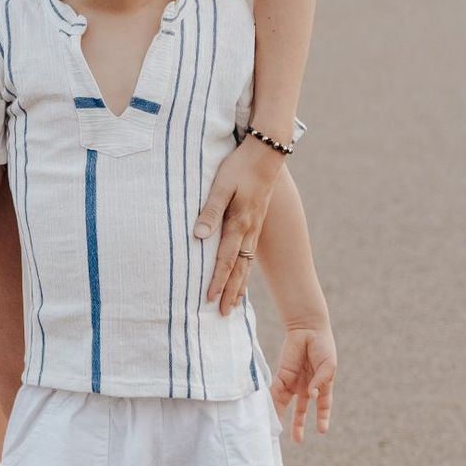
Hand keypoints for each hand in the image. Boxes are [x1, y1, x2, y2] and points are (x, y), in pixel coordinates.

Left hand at [193, 134, 284, 310]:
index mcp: (239, 223)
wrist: (267, 152)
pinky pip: (250, 252)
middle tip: (222, 314)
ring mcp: (255, 226)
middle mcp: (249, 230)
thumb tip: (198, 235)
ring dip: (239, 284)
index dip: (217, 280)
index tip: (208, 299)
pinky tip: (243, 274)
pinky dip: (245, 268)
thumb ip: (209, 209)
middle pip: (239, 268)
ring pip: (247, 263)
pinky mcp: (256, 220)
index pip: (225, 259)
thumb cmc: (240, 166)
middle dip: (230, 291)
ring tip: (233, 303)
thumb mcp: (221, 184)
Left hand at [271, 323, 336, 442]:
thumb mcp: (328, 365)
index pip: (323, 405)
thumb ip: (321, 381)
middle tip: (297, 440)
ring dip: (282, 416)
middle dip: (299, 424)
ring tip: (277, 431)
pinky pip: (276, 390)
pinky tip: (271, 411)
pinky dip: (273, 401)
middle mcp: (306, 385)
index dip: (322, 417)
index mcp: (321, 384)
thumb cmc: (322, 346)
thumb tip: (311, 396)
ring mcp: (293, 380)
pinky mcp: (281, 374)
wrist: (308, 328)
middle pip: (301, 409)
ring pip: (286, 403)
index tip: (322, 431)